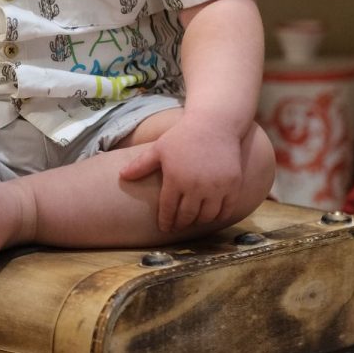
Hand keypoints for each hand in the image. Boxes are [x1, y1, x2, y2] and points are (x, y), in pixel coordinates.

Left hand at [118, 114, 243, 233]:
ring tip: (193, 220)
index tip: (165, 228)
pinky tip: (212, 215)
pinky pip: (226, 210)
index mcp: (175, 179)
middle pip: (187, 216)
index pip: (168, 210)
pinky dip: (218, 216)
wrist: (214, 124)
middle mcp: (196, 186)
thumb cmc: (183, 136)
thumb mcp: (159, 149)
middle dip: (181, 224)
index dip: (166, 222)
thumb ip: (140, 165)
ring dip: (199, 222)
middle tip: (177, 227)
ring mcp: (216, 187)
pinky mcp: (232, 185)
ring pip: (207, 217)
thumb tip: (121, 176)